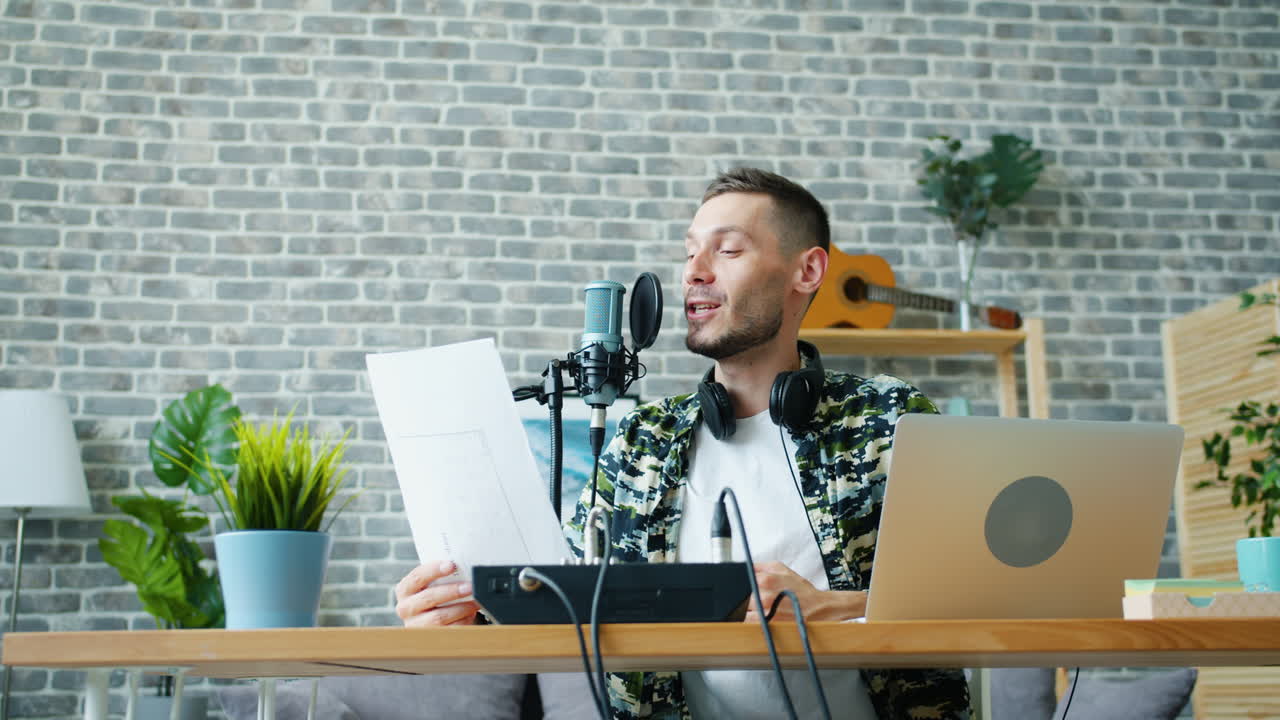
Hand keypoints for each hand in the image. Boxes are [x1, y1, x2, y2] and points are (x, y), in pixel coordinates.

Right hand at [394, 560, 480, 627]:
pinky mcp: (429, 638)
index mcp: (405, 590)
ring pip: (439, 617)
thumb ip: (442, 576)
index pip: (417, 577)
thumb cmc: (434, 596)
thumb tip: (464, 567)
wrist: (430, 623)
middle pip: (429, 598)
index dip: (434, 570)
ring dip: (461, 608)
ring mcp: (416, 625)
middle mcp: (406, 608)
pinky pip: (448, 630)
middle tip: (470, 586)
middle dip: (452, 591)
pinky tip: (470, 614)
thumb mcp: (432, 585)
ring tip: (475, 601)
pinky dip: (462, 621)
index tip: (451, 565)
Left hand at [745, 561, 867, 623]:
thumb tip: (741, 567)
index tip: (733, 590)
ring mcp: (767, 613)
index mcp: (765, 579)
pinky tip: (755, 620)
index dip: (734, 588)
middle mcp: (764, 596)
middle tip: (742, 601)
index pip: (738, 583)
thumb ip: (758, 566)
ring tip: (748, 611)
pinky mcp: (771, 627)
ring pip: (741, 615)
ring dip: (742, 613)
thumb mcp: (780, 568)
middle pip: (738, 600)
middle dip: (738, 600)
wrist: (820, 606)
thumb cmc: (800, 588)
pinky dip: (750, 624)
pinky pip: (751, 626)